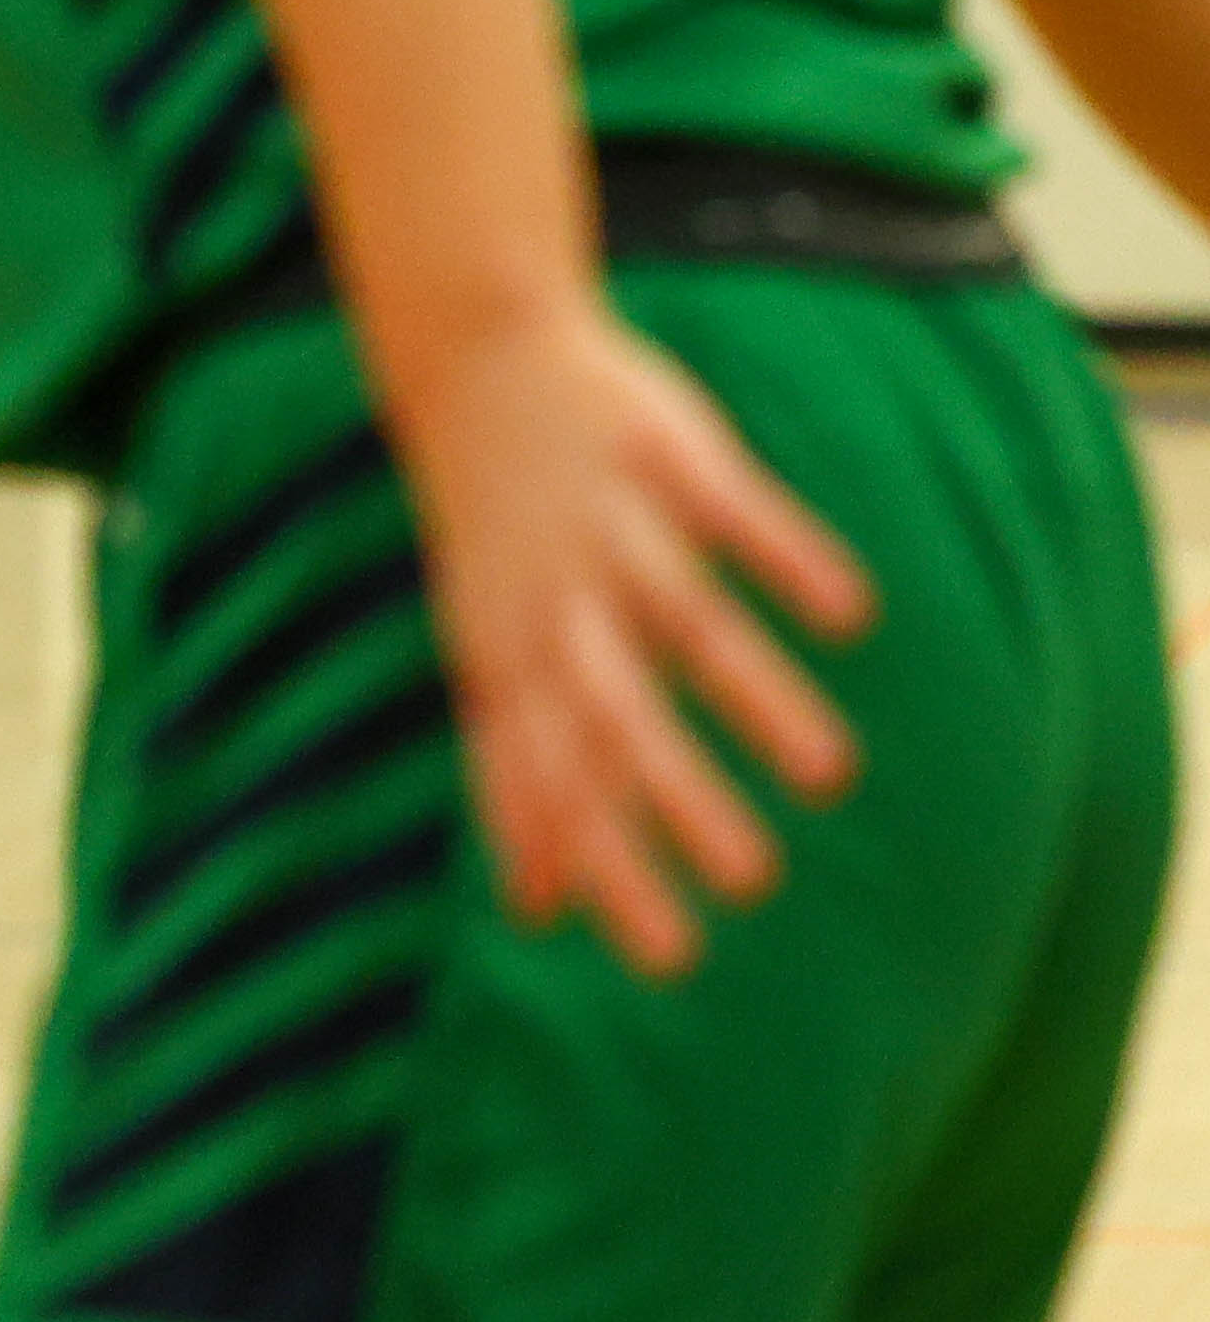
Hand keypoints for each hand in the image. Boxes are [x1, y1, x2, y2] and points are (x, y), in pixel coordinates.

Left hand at [398, 306, 874, 979]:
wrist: (471, 361)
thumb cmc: (495, 541)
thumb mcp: (483, 656)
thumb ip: (516, 778)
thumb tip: (535, 911)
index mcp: (509, 657)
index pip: (553, 779)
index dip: (606, 862)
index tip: (670, 960)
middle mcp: (556, 600)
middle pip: (613, 716)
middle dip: (677, 801)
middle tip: (754, 888)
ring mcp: (609, 524)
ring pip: (683, 623)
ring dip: (753, 698)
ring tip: (830, 778)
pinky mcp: (663, 450)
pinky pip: (733, 510)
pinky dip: (787, 559)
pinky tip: (851, 618)